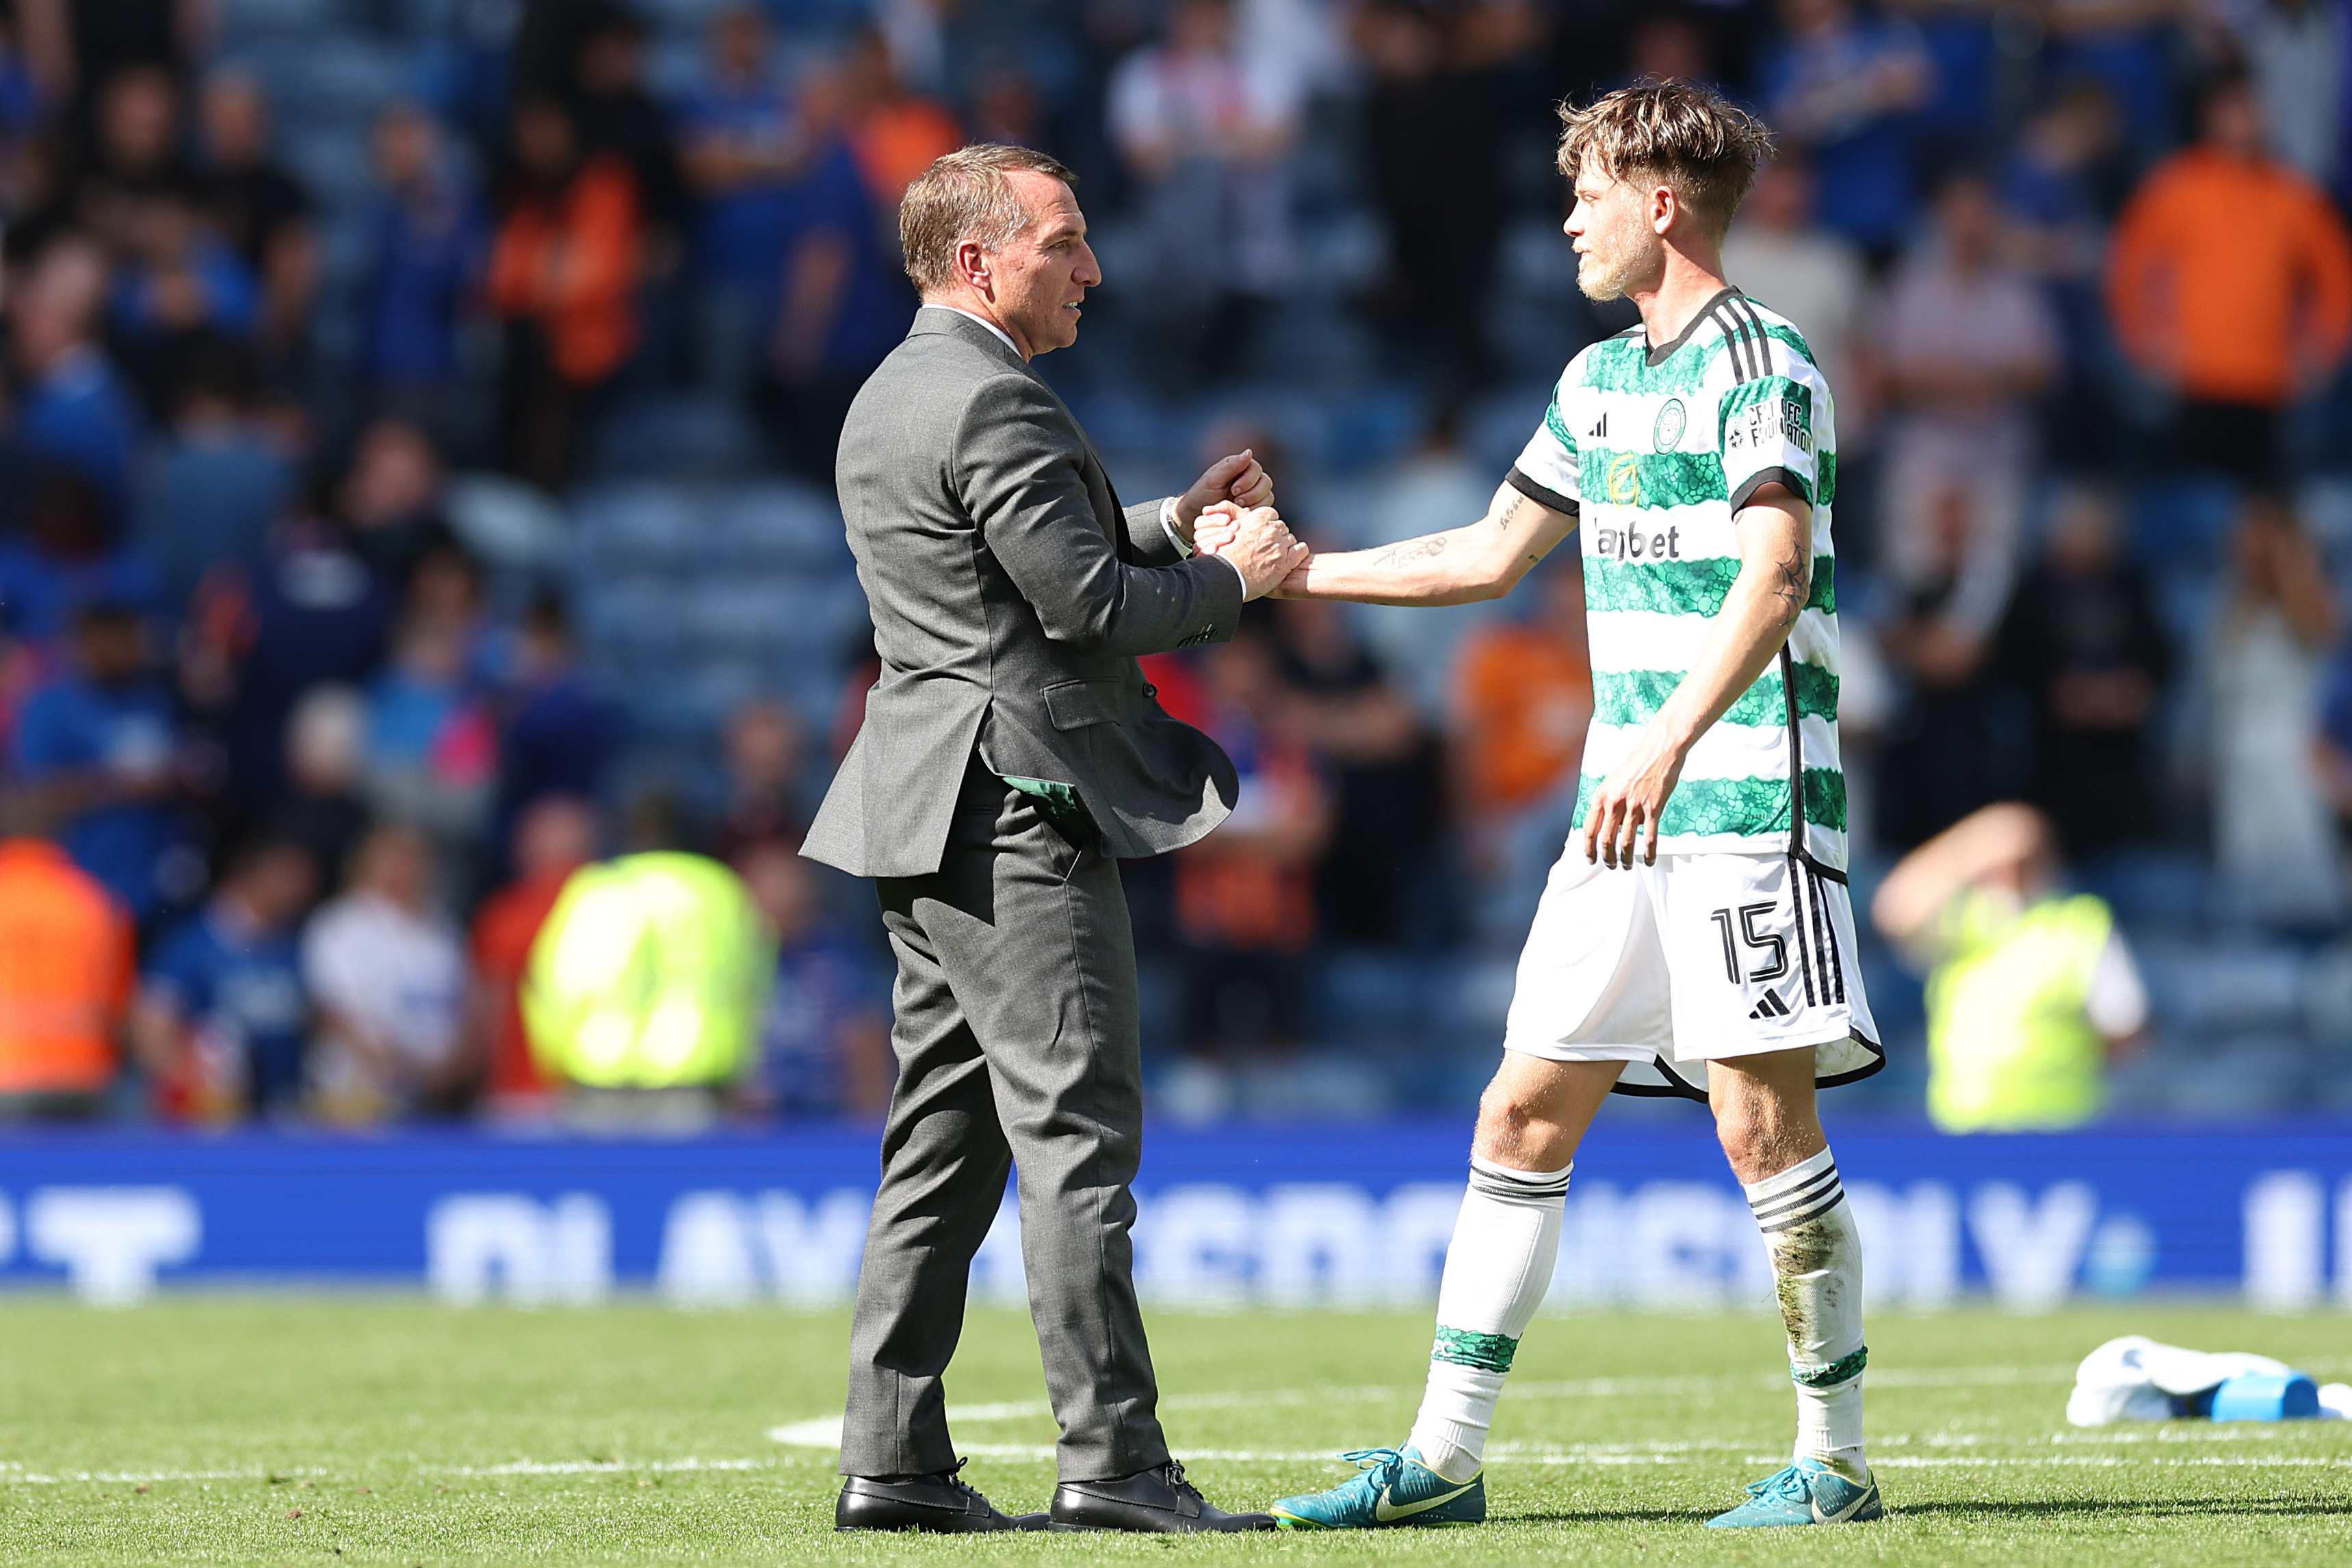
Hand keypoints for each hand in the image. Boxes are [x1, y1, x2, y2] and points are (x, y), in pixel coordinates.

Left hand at [1175, 449, 1274, 533]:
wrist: (1196, 514)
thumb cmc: (1202, 494)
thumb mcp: (1213, 479)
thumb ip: (1231, 466)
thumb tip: (1249, 452)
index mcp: (1240, 467)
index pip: (1256, 468)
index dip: (1248, 480)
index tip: (1234, 490)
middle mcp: (1250, 479)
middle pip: (1266, 482)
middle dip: (1253, 493)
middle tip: (1237, 501)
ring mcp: (1254, 494)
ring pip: (1268, 496)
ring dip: (1255, 503)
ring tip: (1238, 509)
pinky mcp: (1255, 508)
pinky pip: (1265, 509)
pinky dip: (1255, 512)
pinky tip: (1242, 516)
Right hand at [1199, 503, 1306, 600]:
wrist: (1225, 577)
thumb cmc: (1223, 556)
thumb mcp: (1228, 529)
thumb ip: (1240, 518)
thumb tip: (1246, 513)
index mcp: (1257, 519)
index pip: (1271, 514)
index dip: (1267, 525)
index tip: (1261, 533)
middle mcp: (1270, 530)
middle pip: (1281, 527)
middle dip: (1275, 536)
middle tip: (1266, 547)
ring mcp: (1278, 547)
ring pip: (1290, 539)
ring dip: (1284, 546)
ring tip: (1273, 556)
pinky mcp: (1285, 563)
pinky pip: (1301, 550)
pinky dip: (1297, 553)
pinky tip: (1290, 558)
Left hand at [1581, 726, 1687, 868]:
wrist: (1657, 751)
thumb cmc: (1635, 765)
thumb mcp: (1612, 783)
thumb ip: (1607, 803)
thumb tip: (1605, 825)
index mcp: (1601, 796)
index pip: (1589, 830)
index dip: (1588, 848)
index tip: (1591, 859)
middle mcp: (1615, 803)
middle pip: (1606, 841)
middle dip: (1607, 858)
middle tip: (1611, 866)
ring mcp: (1634, 807)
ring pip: (1627, 843)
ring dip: (1626, 859)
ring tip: (1627, 866)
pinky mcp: (1653, 809)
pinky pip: (1650, 838)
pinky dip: (1649, 853)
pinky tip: (1649, 860)